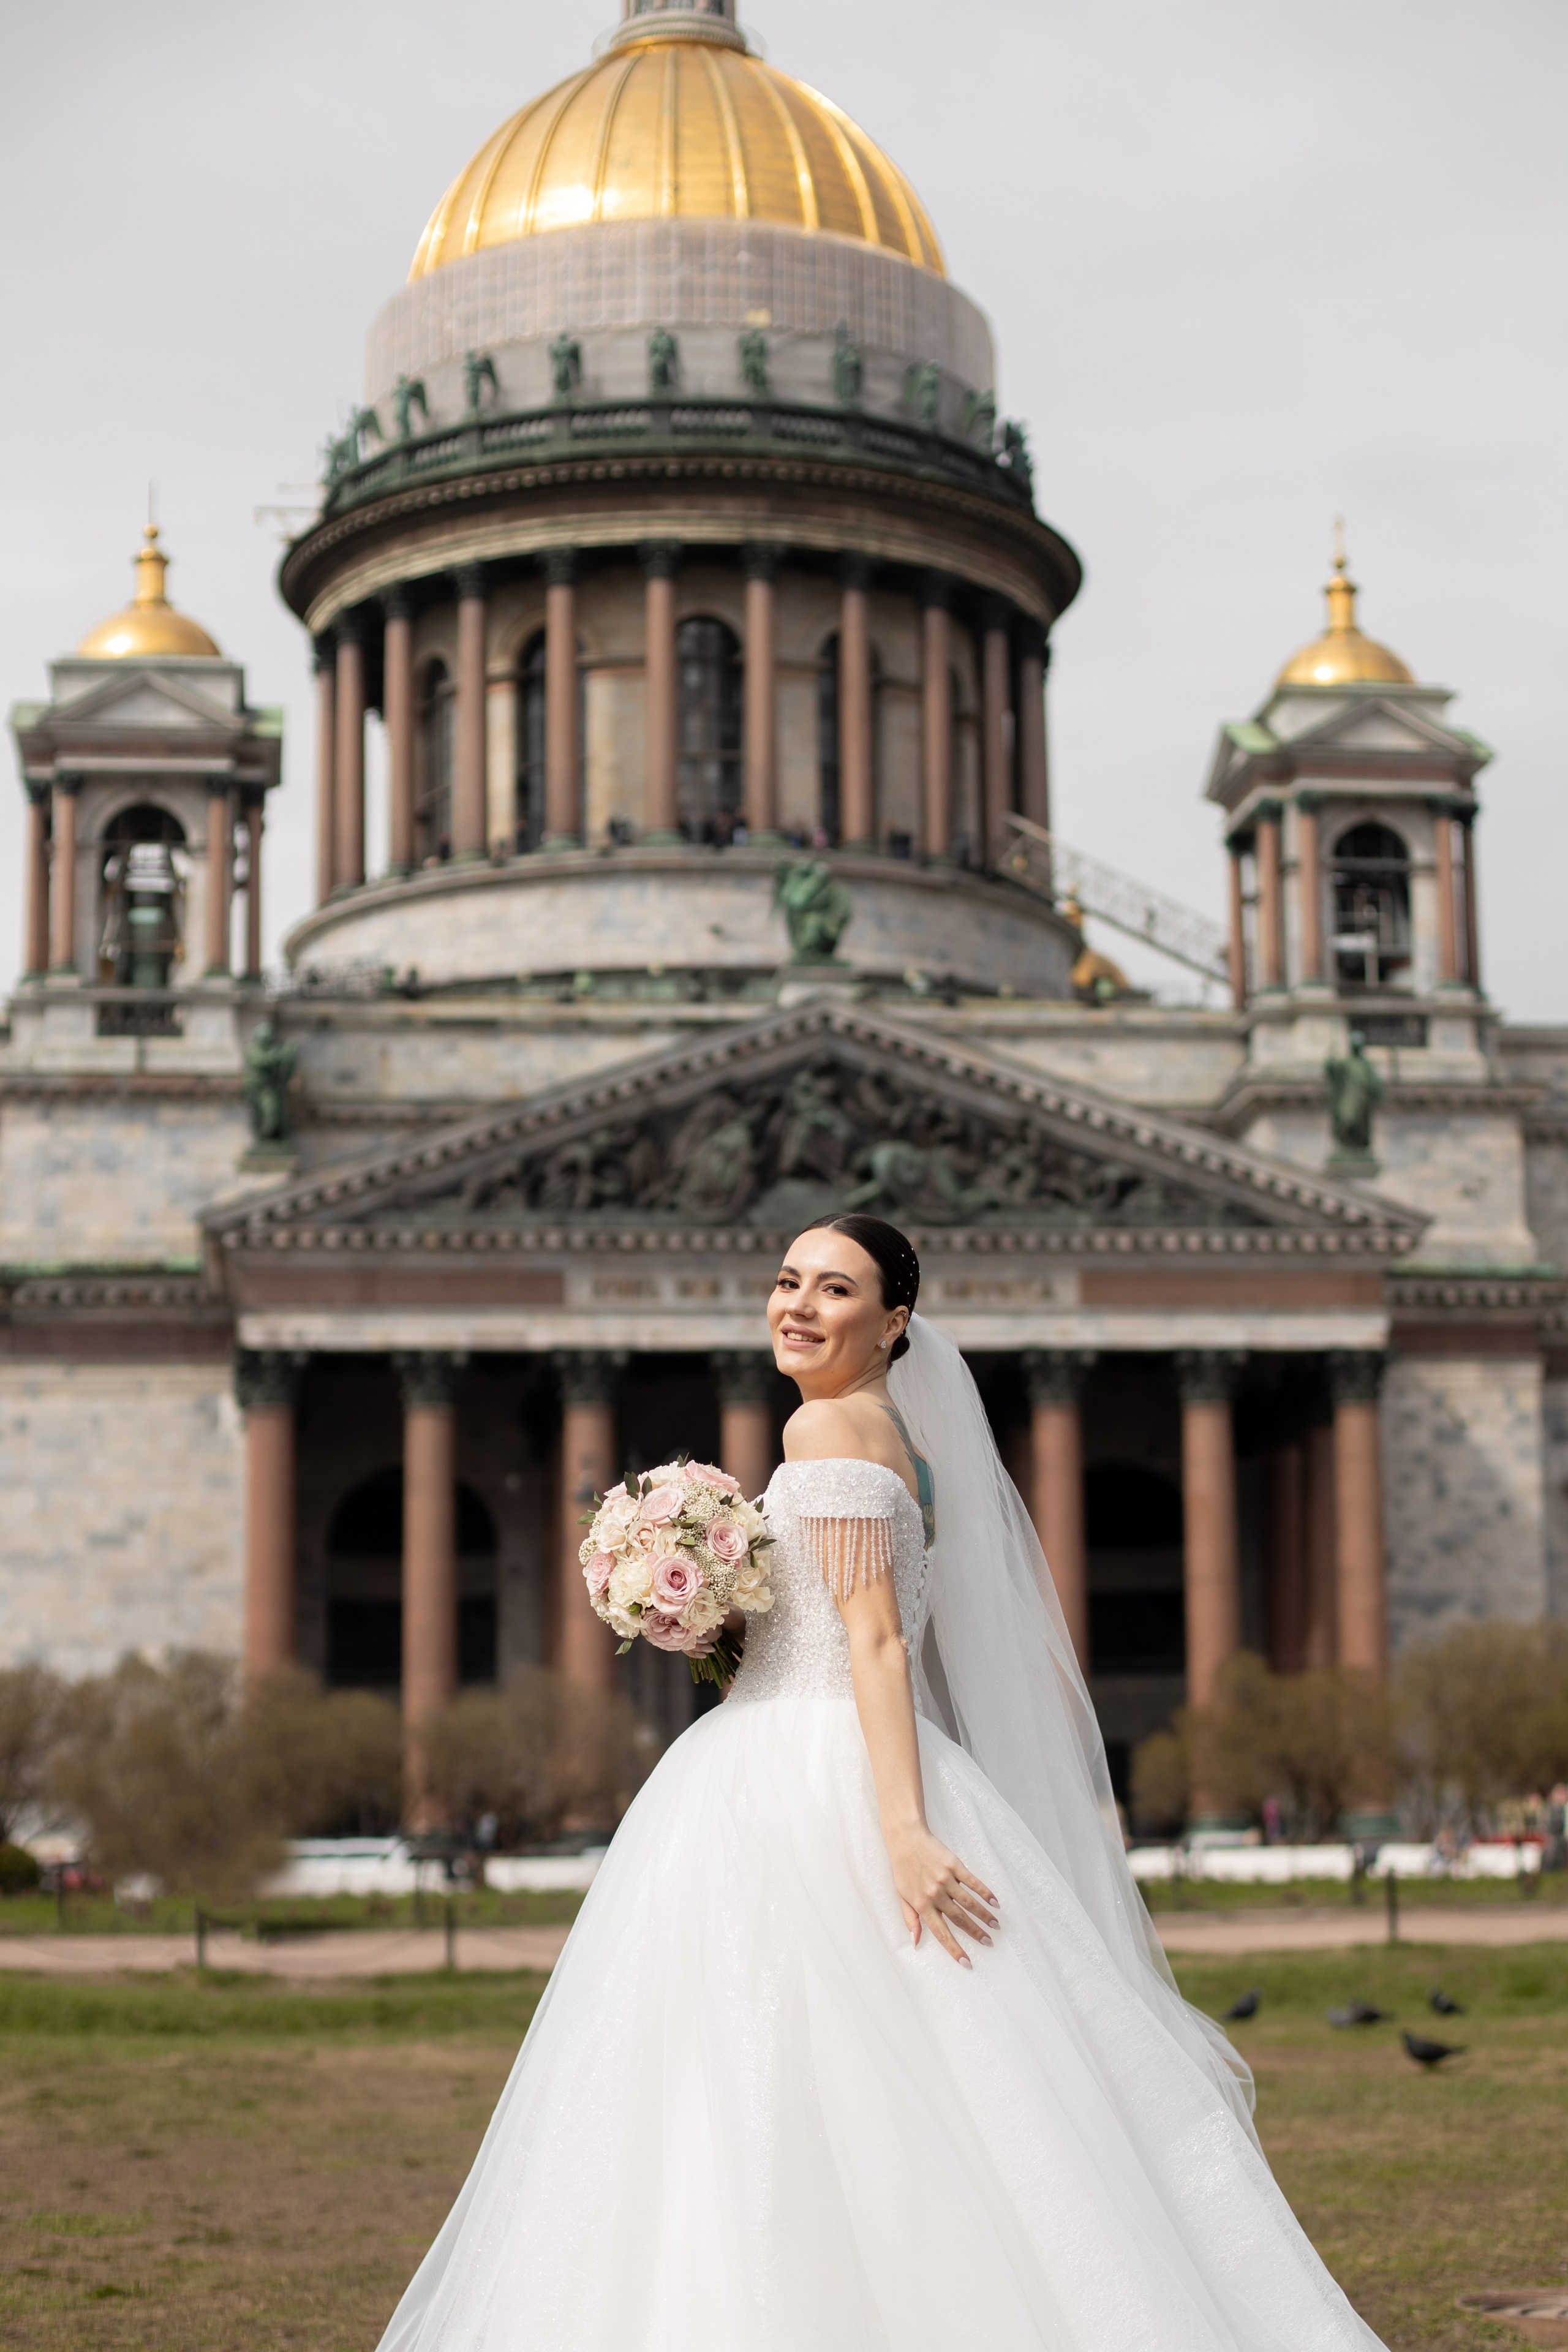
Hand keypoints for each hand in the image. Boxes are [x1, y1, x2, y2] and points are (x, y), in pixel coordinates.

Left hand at [884, 1821, 997, 1966]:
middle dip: (976, 1933)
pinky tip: (995, 1902)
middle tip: (989, 1943)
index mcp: (922, 1904)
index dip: (954, 1949)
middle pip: (960, 1919)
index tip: (967, 1962)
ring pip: (969, 1902)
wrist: (905, 1837)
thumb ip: (910, 1919)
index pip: (941, 1933)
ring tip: (996, 1925)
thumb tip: (915, 1942)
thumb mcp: (901, 1896)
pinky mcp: (954, 1865)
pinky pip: (973, 1882)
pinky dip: (985, 1892)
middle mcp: (935, 1894)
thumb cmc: (902, 1868)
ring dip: (984, 1915)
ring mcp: (946, 1879)